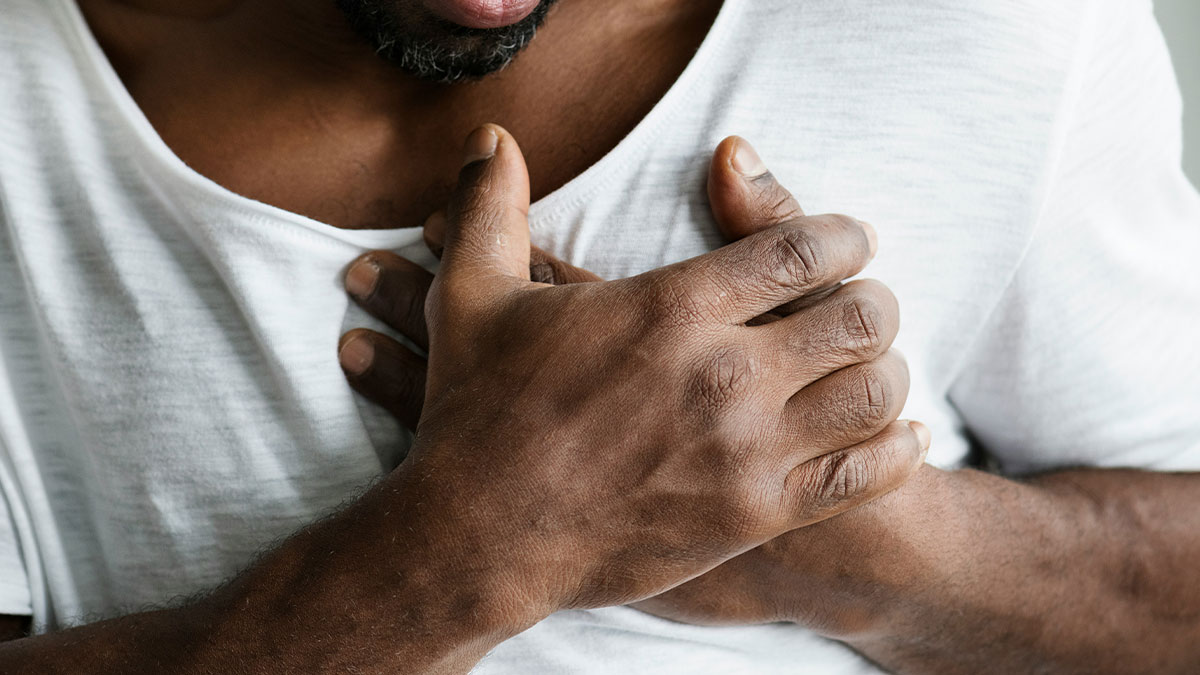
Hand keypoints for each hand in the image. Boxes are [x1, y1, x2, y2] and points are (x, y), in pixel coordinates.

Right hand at [340, 125, 926, 624]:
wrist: (478, 539)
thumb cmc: (476, 414)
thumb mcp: (470, 294)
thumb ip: (491, 205)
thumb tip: (489, 136)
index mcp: (671, 307)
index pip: (802, 250)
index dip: (845, 235)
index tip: (852, 238)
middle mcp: (724, 374)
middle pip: (861, 316)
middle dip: (872, 299)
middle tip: (858, 303)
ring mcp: (746, 451)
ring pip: (876, 393)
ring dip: (885, 370)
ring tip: (867, 366)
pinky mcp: (754, 516)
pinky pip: (865, 476)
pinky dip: (896, 449)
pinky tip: (894, 435)